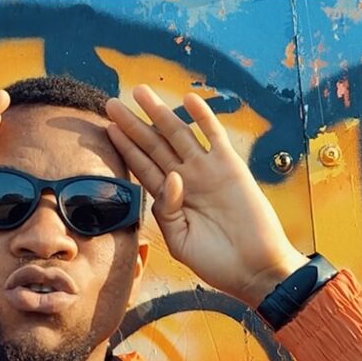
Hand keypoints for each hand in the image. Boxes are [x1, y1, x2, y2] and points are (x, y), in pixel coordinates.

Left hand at [104, 85, 307, 307]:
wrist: (254, 268)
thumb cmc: (216, 262)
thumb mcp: (180, 241)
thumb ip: (167, 211)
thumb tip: (170, 177)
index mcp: (170, 199)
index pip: (143, 167)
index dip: (126, 148)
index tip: (108, 129)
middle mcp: (186, 179)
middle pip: (154, 146)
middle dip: (133, 125)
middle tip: (111, 103)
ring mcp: (207, 171)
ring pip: (178, 134)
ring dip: (160, 113)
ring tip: (140, 92)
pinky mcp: (230, 166)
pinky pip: (214, 136)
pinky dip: (203, 117)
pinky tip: (188, 99)